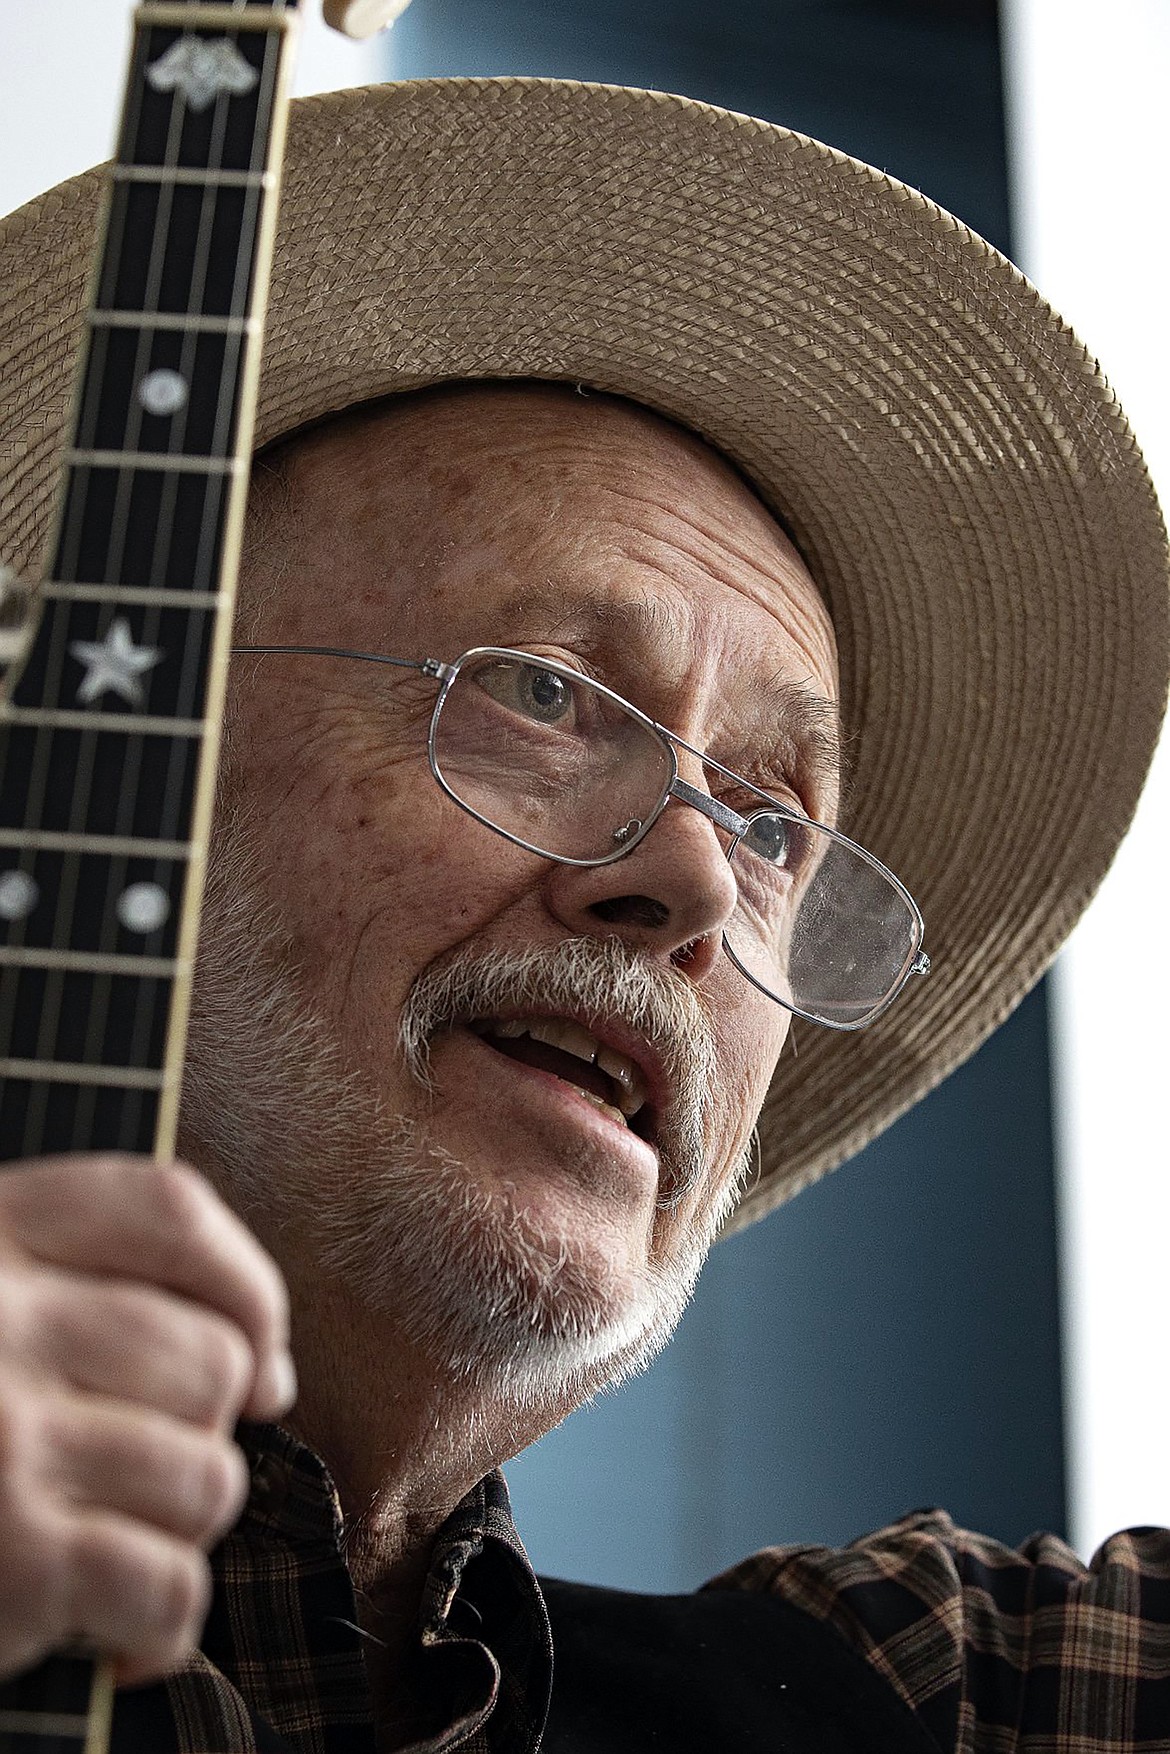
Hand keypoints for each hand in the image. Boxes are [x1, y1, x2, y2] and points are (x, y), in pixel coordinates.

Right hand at [0, 1154, 294, 1685]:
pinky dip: (162, 1627)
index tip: (258, 1354)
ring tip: (107, 1543)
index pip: (168, 1211)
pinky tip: (115, 1633)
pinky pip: (169, 1586)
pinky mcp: (12, 1560)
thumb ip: (82, 1295)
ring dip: (178, 1530)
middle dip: (203, 1432)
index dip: (244, 1282)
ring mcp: (4, 1441)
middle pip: (208, 1358)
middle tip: (139, 1475)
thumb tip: (268, 1375)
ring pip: (206, 1476)